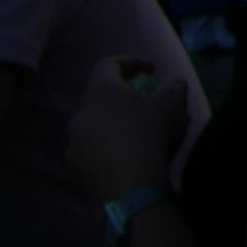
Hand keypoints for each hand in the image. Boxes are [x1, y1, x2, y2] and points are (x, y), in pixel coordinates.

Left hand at [65, 58, 190, 200]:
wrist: (131, 183)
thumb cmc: (150, 132)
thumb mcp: (173, 102)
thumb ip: (173, 85)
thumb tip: (172, 82)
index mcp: (100, 91)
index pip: (108, 64)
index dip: (131, 62)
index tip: (152, 71)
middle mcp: (80, 113)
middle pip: (101, 97)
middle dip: (124, 98)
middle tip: (147, 105)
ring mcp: (73, 141)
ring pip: (94, 124)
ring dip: (114, 124)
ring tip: (137, 134)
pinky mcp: (75, 166)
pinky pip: (91, 148)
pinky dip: (107, 147)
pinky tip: (127, 156)